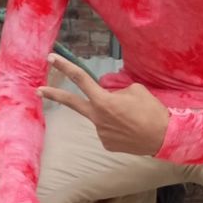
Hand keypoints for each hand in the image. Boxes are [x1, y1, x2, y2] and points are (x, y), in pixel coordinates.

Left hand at [37, 53, 169, 154]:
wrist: (164, 137)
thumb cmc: (151, 111)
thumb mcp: (135, 90)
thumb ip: (115, 88)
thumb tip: (105, 92)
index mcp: (104, 100)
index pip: (81, 79)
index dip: (65, 67)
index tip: (51, 59)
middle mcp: (97, 117)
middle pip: (72, 103)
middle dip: (54, 95)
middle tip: (38, 89)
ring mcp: (100, 132)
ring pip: (100, 116)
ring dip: (110, 114)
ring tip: (131, 119)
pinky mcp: (106, 143)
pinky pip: (107, 129)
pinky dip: (116, 126)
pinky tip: (129, 129)